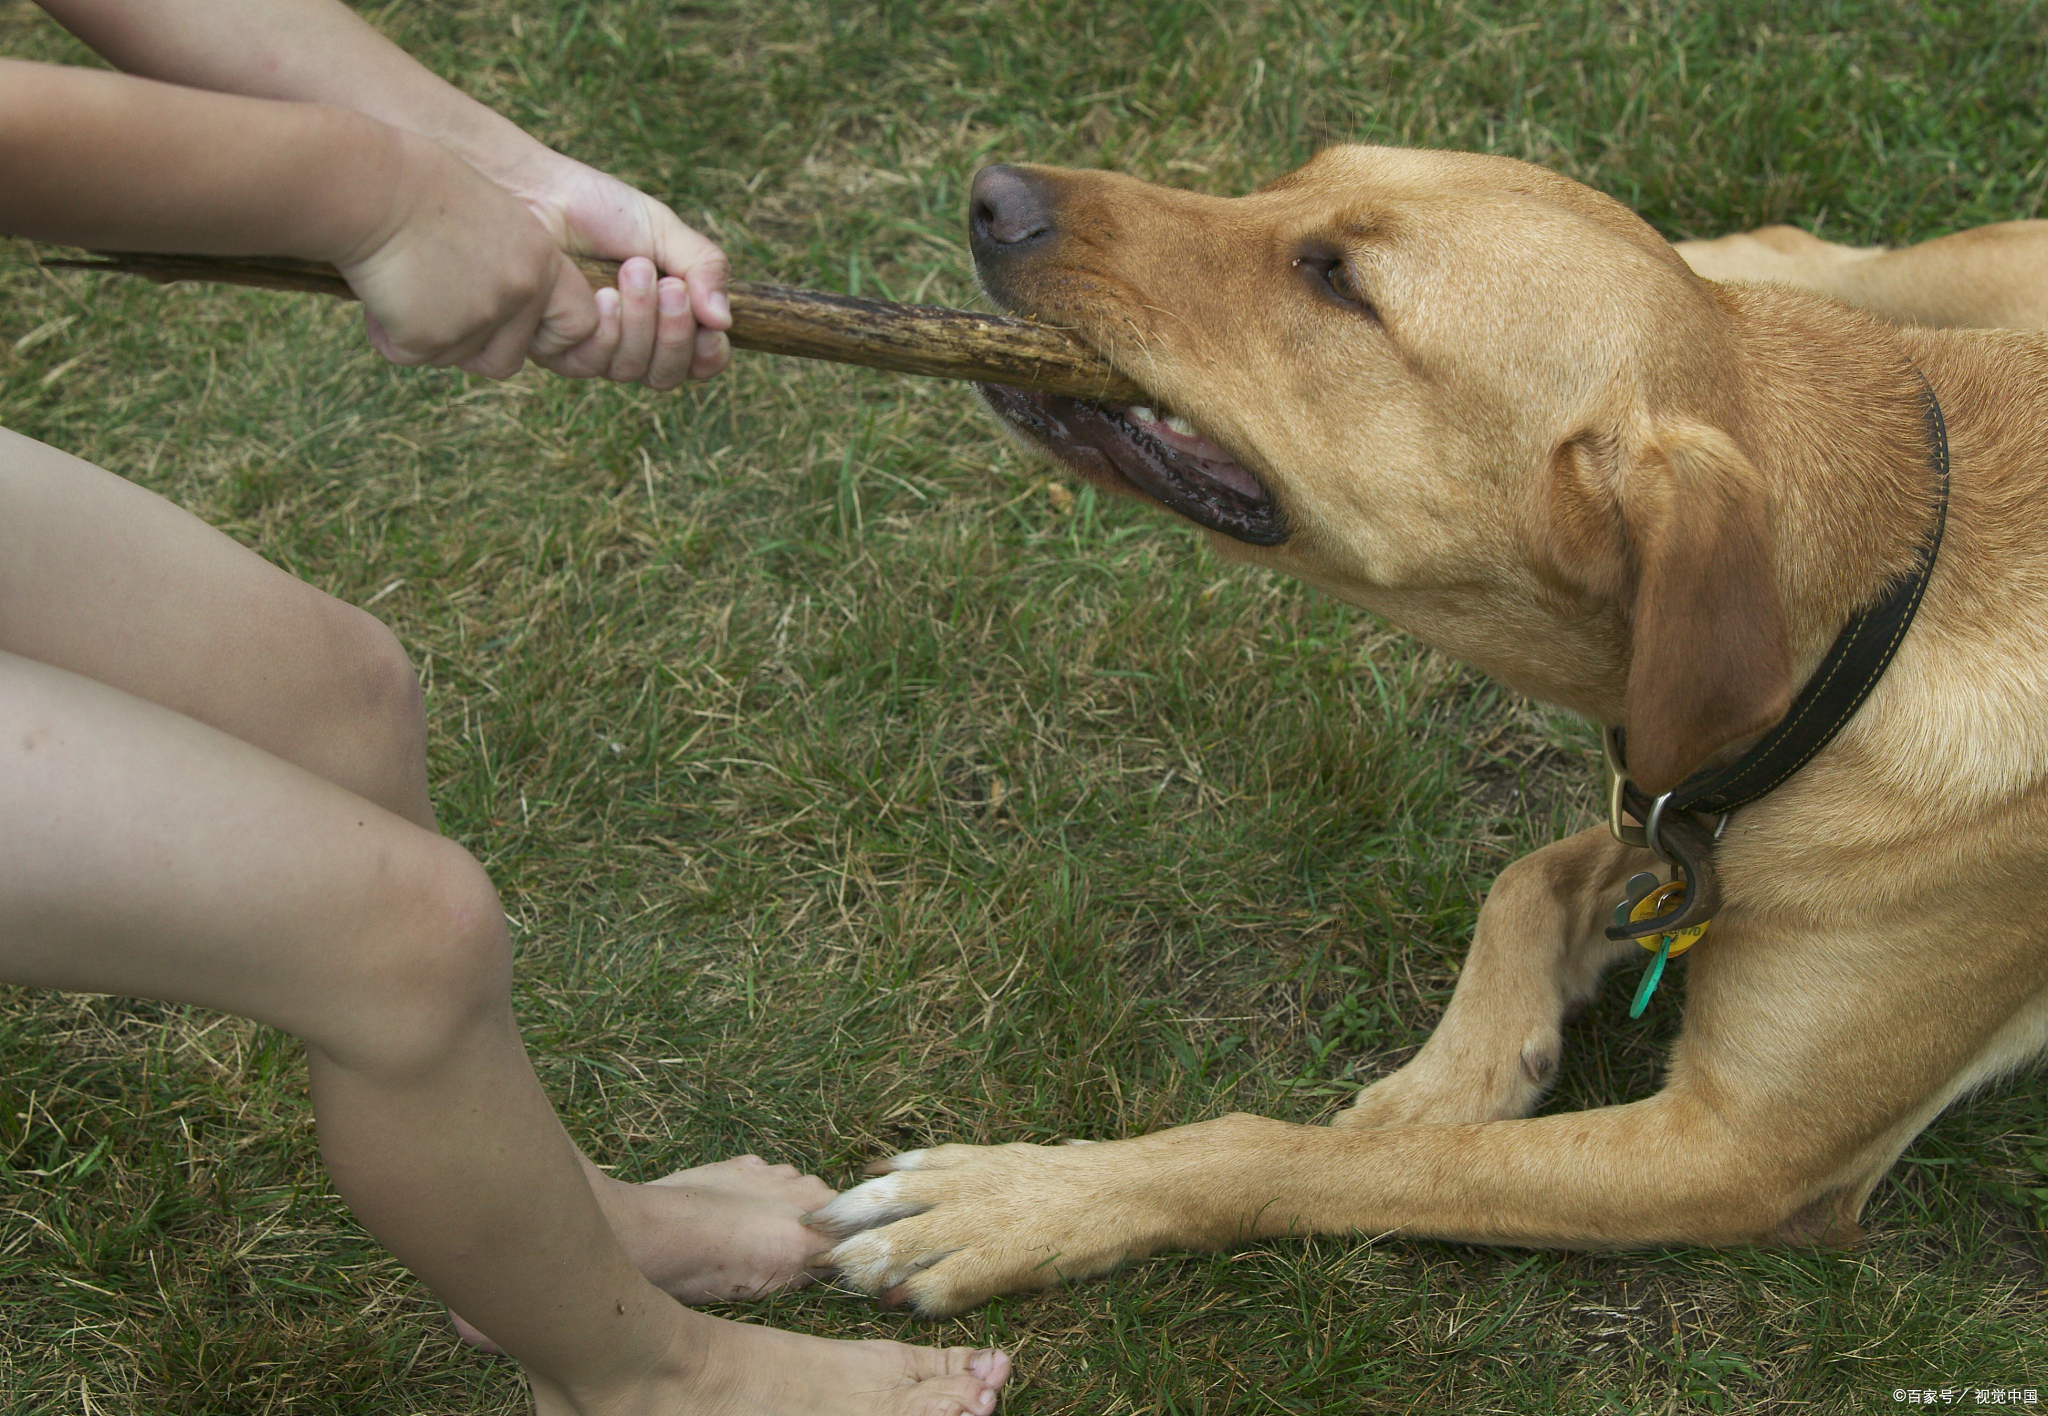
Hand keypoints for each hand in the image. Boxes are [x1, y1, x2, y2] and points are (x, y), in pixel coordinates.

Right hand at [335, 128, 599, 379]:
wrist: (367, 182)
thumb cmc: (417, 186)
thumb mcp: (491, 217)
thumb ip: (513, 266)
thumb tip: (510, 313)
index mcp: (541, 259)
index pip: (578, 324)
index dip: (551, 337)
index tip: (522, 330)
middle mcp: (520, 291)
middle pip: (507, 358)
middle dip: (472, 346)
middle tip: (435, 305)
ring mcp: (479, 316)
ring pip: (456, 357)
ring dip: (427, 335)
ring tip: (402, 280)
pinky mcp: (430, 335)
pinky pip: (410, 354)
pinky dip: (389, 332)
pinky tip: (378, 287)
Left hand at [497, 149, 731, 389]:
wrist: (535, 191)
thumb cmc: (598, 207)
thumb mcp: (664, 230)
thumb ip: (703, 268)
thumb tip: (725, 320)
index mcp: (663, 317)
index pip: (697, 362)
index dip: (708, 355)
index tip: (713, 329)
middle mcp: (628, 341)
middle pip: (665, 375)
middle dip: (674, 333)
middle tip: (669, 285)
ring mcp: (591, 348)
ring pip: (629, 370)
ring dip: (639, 323)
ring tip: (631, 271)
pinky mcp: (554, 346)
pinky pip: (589, 364)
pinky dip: (603, 328)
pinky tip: (598, 292)